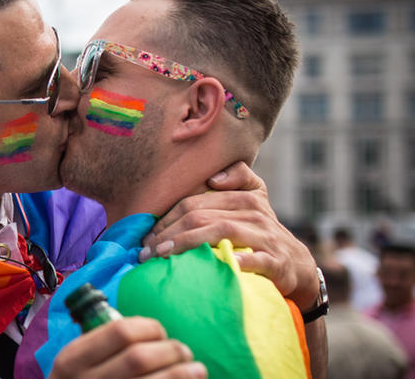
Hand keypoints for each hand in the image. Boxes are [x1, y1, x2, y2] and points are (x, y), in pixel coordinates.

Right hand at [49, 317, 205, 378]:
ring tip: (197, 369)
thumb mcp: (76, 362)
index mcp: (72, 359)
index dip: (149, 327)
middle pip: (139, 357)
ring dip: (183, 374)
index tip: (159, 332)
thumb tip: (152, 331)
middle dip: (170, 350)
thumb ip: (101, 345)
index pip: (120, 331)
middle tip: (183, 351)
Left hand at [140, 161, 318, 310]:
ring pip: (221, 231)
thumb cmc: (261, 231)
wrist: (297, 265)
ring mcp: (265, 236)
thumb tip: (214, 177)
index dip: (165, 218)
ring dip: (188, 243)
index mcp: (243, 195)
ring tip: (164, 256)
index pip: (193, 202)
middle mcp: (254, 212)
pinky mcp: (276, 261)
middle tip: (146, 251)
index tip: (145, 237)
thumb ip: (236, 178)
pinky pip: (255, 259)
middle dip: (168, 233)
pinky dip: (238, 260)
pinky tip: (220, 264)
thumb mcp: (253, 198)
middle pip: (201, 215)